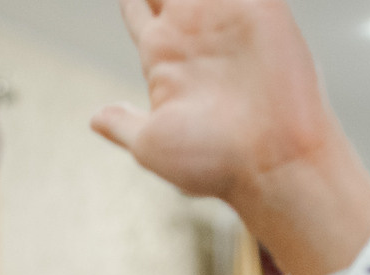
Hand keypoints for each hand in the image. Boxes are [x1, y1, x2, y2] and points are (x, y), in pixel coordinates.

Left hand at [91, 0, 369, 274]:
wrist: (273, 162)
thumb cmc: (214, 164)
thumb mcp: (151, 145)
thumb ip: (124, 124)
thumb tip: (95, 119)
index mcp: (162, 57)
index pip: (137, 9)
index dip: (130, 0)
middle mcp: (193, 33)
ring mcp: (227, 16)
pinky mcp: (262, 8)